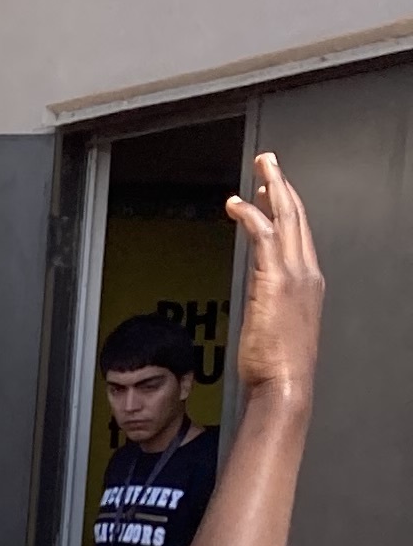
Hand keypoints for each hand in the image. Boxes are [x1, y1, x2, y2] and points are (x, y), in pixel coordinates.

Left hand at [225, 152, 324, 410]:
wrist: (285, 383)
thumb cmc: (280, 363)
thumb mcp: (278, 324)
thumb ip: (270, 301)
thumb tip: (259, 291)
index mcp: (309, 283)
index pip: (299, 234)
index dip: (288, 207)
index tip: (273, 189)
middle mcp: (306, 273)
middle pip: (297, 218)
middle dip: (283, 185)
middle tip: (270, 162)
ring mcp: (294, 275)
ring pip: (285, 219)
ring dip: (271, 189)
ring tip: (259, 169)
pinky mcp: (275, 281)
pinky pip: (264, 237)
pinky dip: (251, 216)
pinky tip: (237, 204)